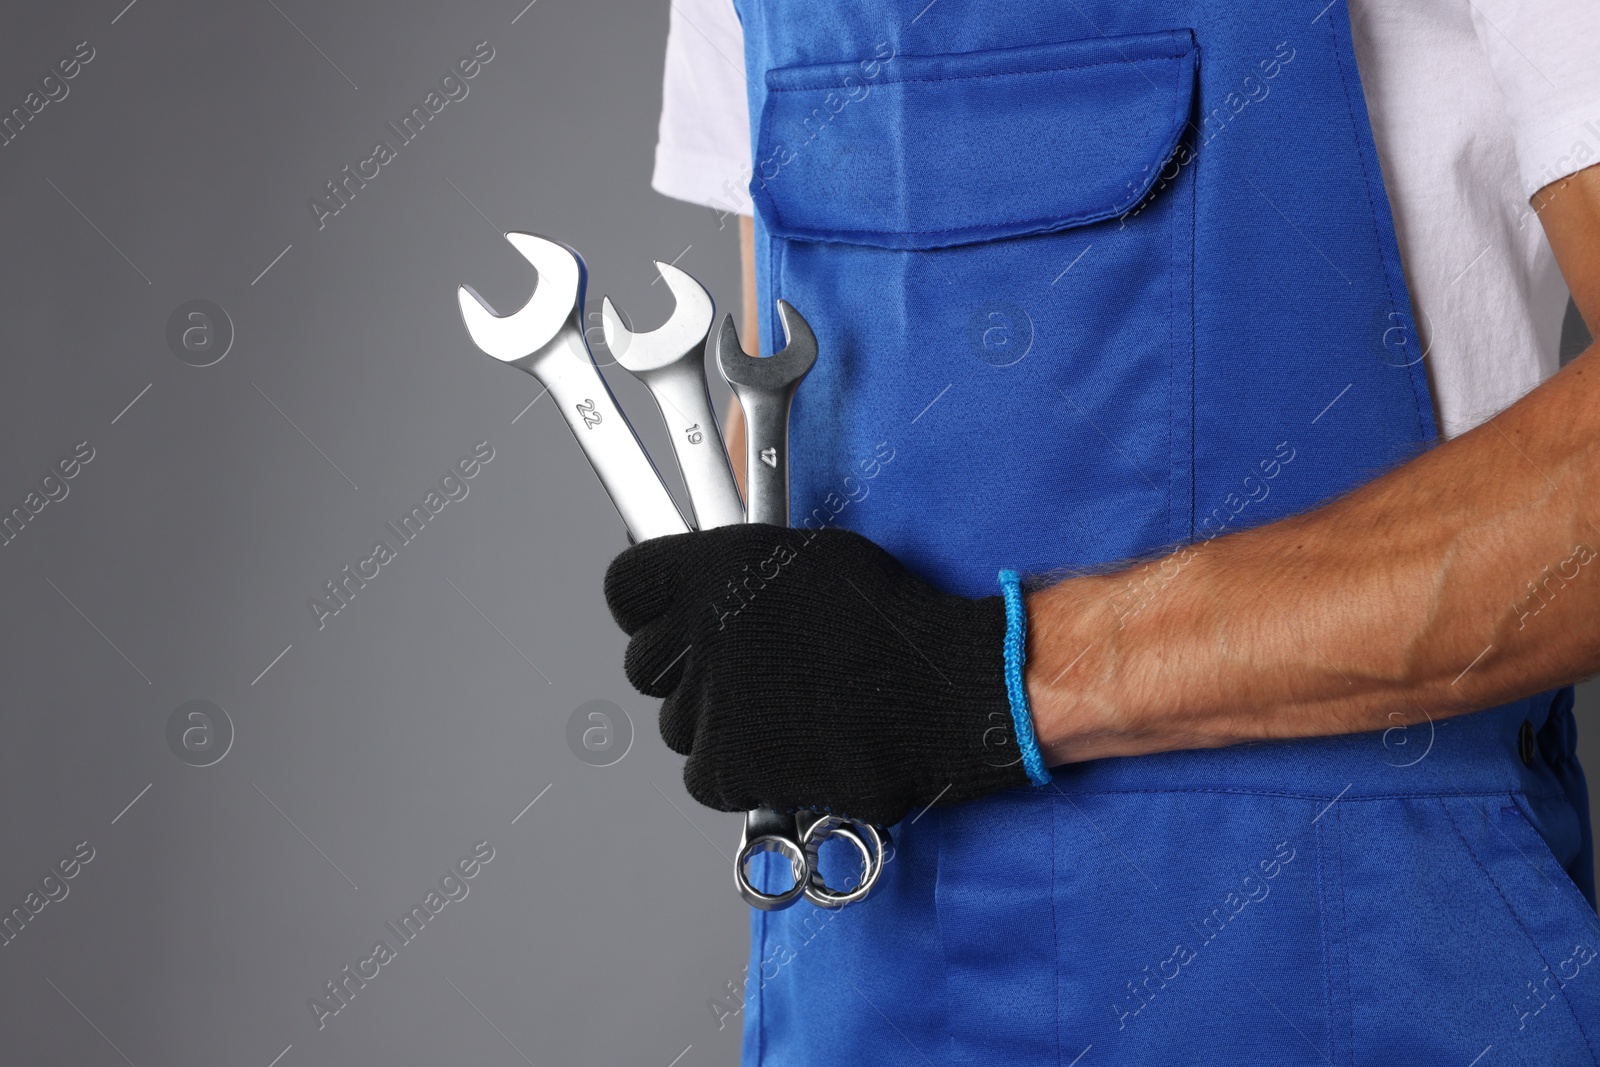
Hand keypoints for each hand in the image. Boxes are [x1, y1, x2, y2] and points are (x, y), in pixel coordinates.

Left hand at [604, 524, 1030, 825]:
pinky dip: (738, 771)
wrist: (942, 690)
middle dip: (684, 672)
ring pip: (678, 723)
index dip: (648, 609)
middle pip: (644, 663)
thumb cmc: (891, 622)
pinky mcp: (724, 766)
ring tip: (785, 712)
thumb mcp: (809, 559)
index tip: (671, 620)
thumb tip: (709, 590)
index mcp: (713, 569)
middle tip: (745, 675)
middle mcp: (699, 631)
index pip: (626, 588)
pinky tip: (789, 747)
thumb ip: (740, 573)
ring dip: (718, 724)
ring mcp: (708, 702)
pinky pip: (704, 774)